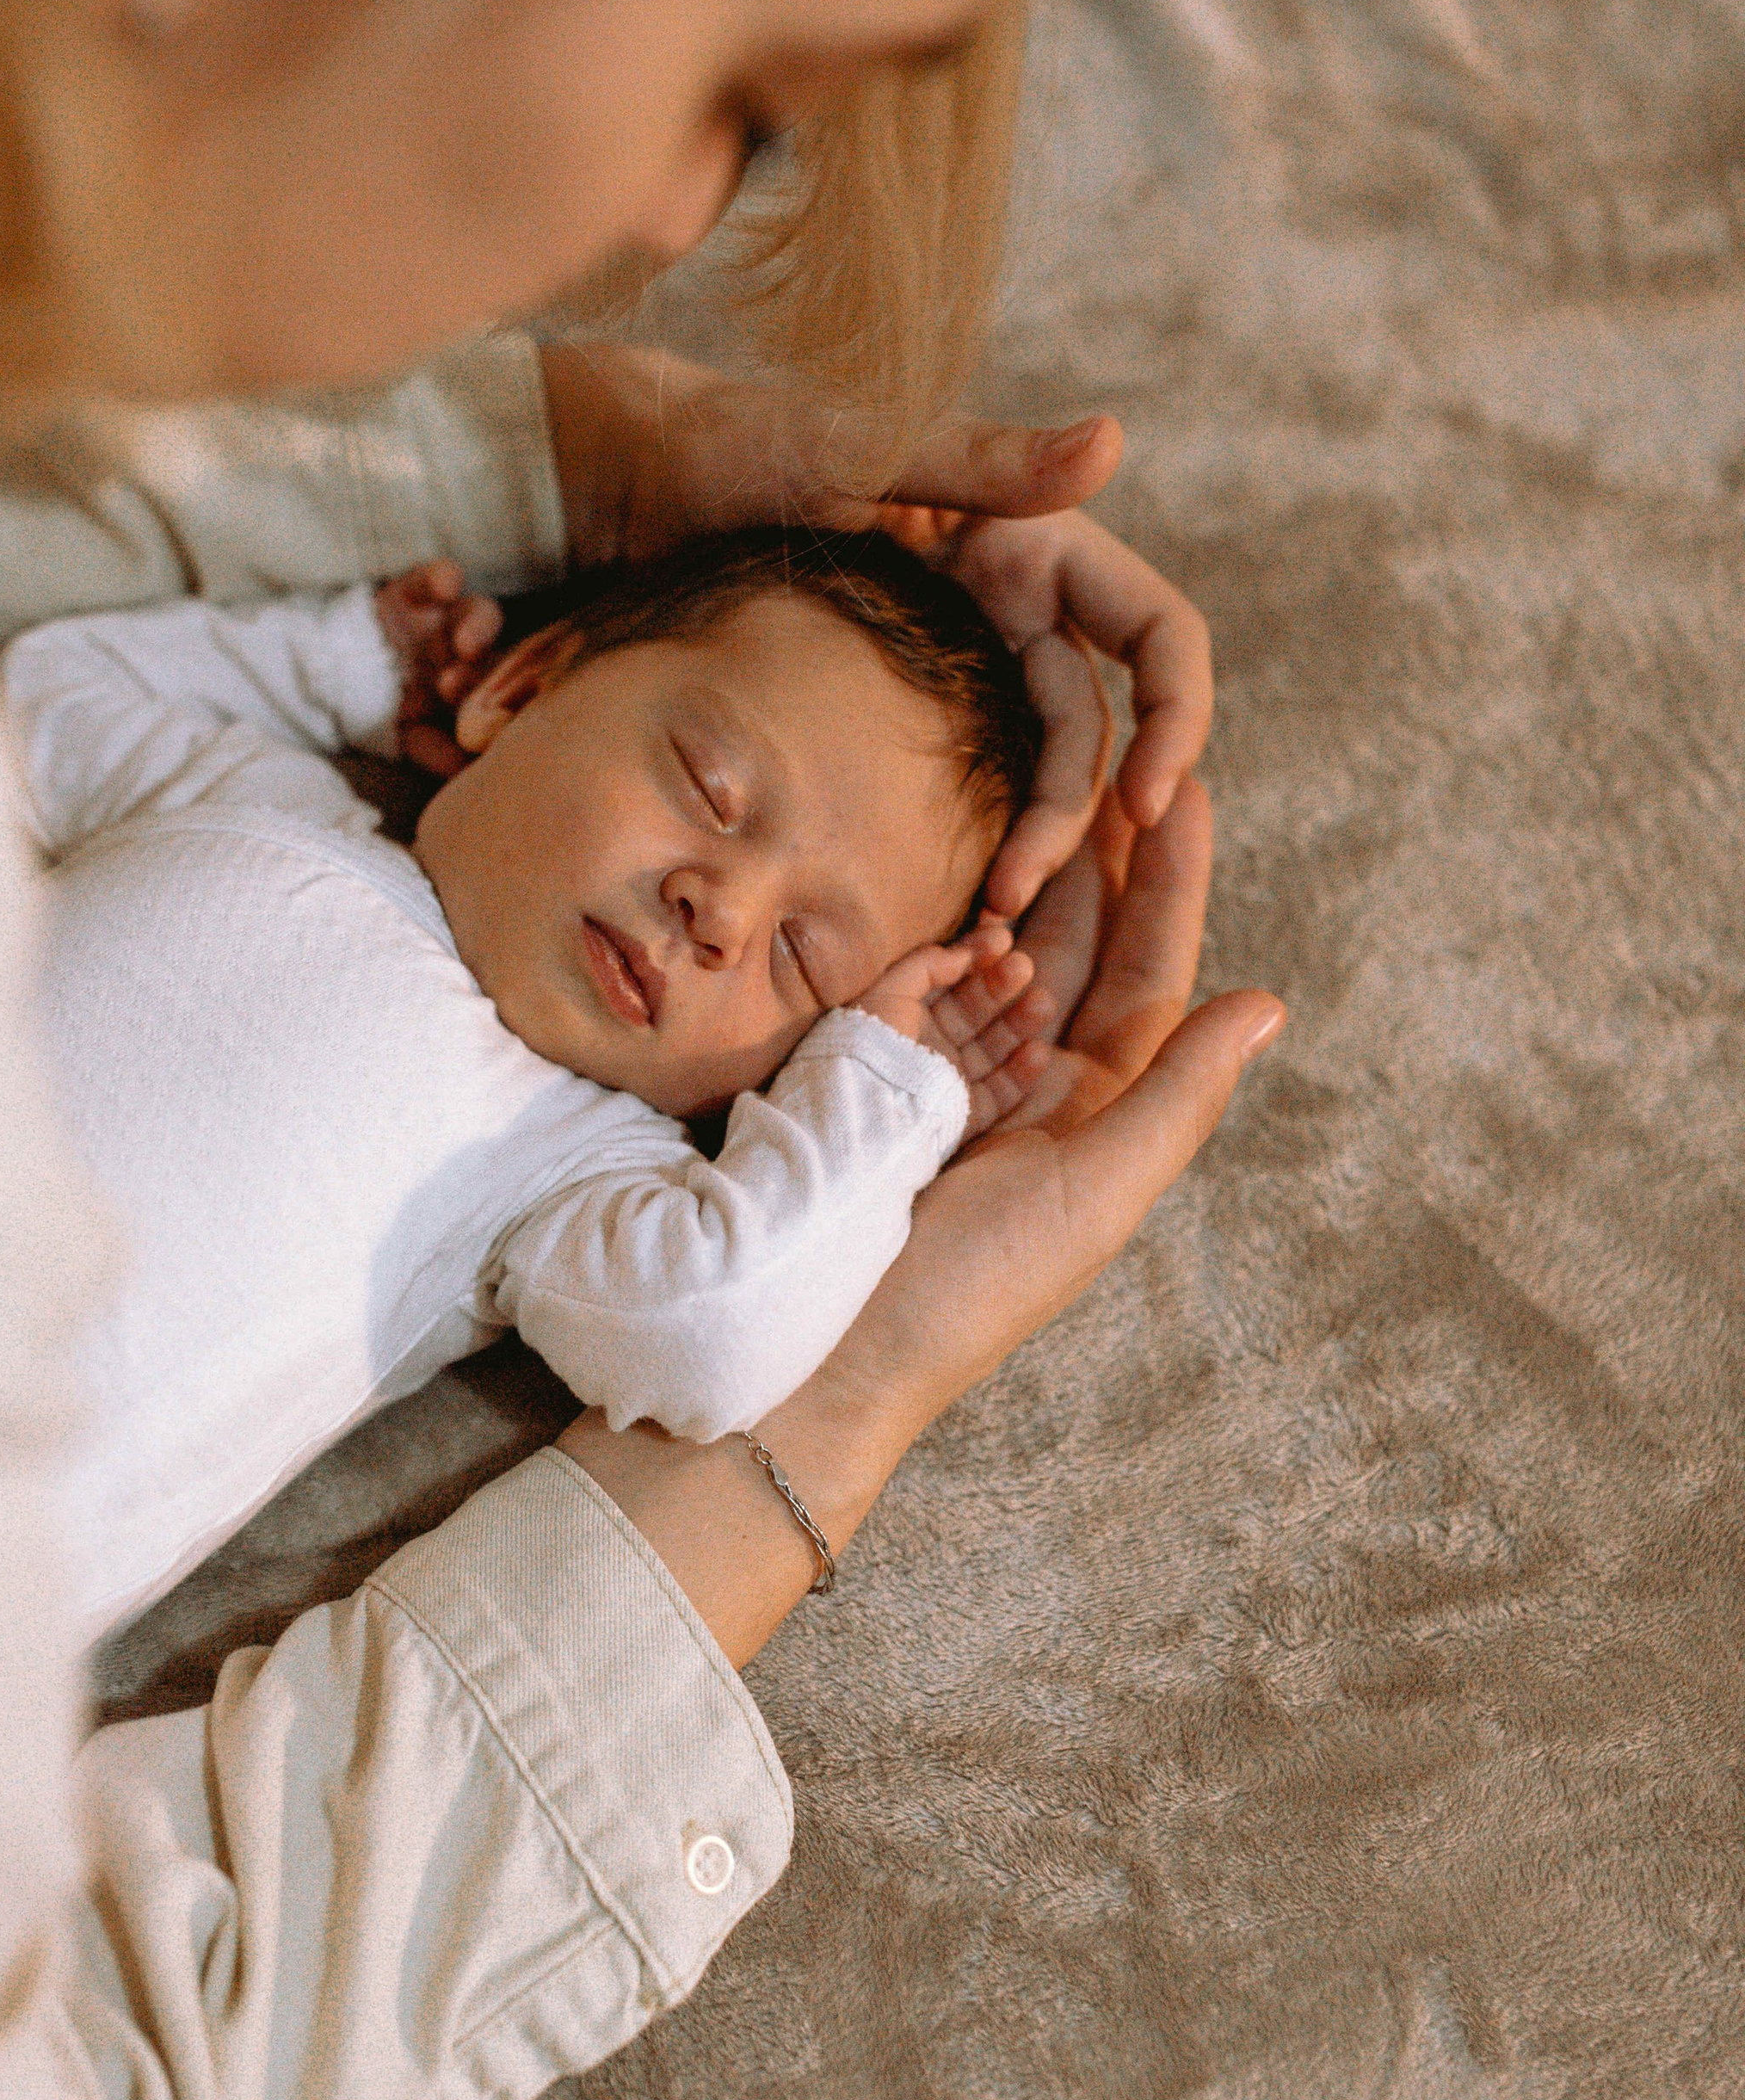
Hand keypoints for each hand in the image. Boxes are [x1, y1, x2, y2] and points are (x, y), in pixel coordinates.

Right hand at [374, 559, 502, 775]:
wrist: (335, 678)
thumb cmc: (386, 711)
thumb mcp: (409, 738)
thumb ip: (436, 753)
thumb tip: (464, 774)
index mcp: (477, 686)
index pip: (505, 689)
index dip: (504, 700)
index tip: (499, 720)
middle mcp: (469, 650)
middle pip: (497, 650)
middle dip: (484, 669)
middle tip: (462, 687)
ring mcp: (446, 619)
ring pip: (477, 613)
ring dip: (476, 628)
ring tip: (463, 647)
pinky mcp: (415, 591)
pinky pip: (432, 578)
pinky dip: (442, 578)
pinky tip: (446, 585)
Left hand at [536, 344, 1211, 924]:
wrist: (632, 486)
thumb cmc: (740, 444)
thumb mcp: (859, 452)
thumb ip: (987, 462)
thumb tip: (1114, 442)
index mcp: (1032, 542)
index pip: (1156, 636)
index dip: (1177, 719)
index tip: (1149, 800)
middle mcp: (1015, 605)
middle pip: (1095, 733)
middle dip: (1076, 818)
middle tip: (1014, 897)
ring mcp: (963, 659)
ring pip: (1035, 773)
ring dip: (1028, 846)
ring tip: (983, 919)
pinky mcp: (905, 709)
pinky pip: (966, 787)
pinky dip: (970, 842)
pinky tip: (943, 904)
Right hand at [562, 777, 1280, 1666]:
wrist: (827, 1350)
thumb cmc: (971, 1290)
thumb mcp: (1093, 1191)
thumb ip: (1176, 1092)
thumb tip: (1270, 1001)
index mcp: (1104, 1116)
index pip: (1152, 973)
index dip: (1172, 882)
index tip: (1187, 787)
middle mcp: (1041, 1092)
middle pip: (1083, 945)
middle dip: (1099, 852)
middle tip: (1112, 749)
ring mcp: (961, 1080)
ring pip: (1013, 953)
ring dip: (1035, 874)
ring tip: (1051, 779)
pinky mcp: (888, 1077)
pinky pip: (934, 983)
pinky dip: (957, 927)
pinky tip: (972, 869)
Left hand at [856, 916, 1038, 1136]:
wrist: (866, 1108)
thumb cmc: (870, 1044)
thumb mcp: (887, 989)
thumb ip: (926, 964)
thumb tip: (963, 952)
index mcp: (907, 1016)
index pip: (950, 983)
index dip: (976, 958)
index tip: (1002, 938)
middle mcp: (929, 1048)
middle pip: (975, 1013)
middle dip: (1001, 987)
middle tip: (1024, 966)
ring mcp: (946, 1082)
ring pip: (992, 1050)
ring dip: (1020, 1025)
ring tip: (1043, 1001)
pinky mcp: (961, 1116)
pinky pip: (998, 1095)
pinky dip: (1020, 1075)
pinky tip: (1038, 1051)